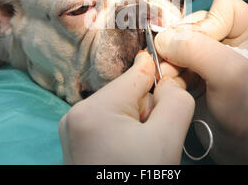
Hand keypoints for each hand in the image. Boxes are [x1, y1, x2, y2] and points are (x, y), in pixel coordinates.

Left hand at [59, 51, 194, 163]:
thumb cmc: (139, 179)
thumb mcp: (166, 140)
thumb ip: (176, 101)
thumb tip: (170, 82)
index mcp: (93, 109)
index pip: (137, 74)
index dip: (161, 80)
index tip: (175, 91)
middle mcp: (75, 114)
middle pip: (127, 93)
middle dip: (146, 111)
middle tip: (152, 140)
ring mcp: (71, 130)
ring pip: (119, 109)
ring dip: (137, 123)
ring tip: (140, 152)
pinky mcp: (74, 143)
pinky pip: (107, 124)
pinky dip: (124, 133)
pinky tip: (128, 155)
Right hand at [155, 0, 247, 163]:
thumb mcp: (230, 73)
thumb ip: (196, 48)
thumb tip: (163, 38)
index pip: (221, 6)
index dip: (206, 24)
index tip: (203, 52)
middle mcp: (234, 39)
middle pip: (195, 24)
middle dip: (182, 46)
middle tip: (177, 69)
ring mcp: (216, 57)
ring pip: (181, 43)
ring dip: (173, 62)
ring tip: (175, 80)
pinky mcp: (201, 74)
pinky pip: (177, 62)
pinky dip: (172, 73)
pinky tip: (177, 87)